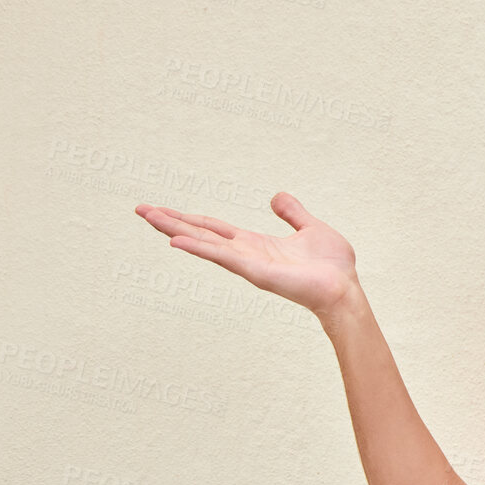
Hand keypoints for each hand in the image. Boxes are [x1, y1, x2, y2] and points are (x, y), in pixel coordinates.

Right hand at [133, 192, 357, 319]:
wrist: (344, 288)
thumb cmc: (332, 266)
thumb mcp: (310, 228)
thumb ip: (292, 213)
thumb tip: (276, 196)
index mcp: (255, 244)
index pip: (213, 228)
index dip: (189, 218)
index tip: (162, 209)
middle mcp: (245, 254)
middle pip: (200, 234)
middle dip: (171, 222)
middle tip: (140, 209)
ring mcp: (247, 264)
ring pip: (204, 243)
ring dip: (176, 230)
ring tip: (149, 217)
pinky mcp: (255, 273)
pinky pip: (223, 258)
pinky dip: (200, 249)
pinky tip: (177, 242)